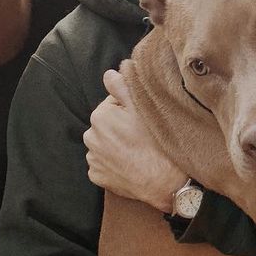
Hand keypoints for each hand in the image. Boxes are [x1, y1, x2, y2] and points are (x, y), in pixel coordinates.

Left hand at [84, 68, 185, 210]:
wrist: (165, 182)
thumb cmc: (156, 143)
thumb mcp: (143, 109)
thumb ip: (122, 87)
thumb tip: (108, 74)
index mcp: (100, 116)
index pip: (113, 104)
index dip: (129, 110)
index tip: (142, 120)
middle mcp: (90, 137)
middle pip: (106, 125)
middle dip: (119, 127)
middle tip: (141, 136)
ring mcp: (93, 158)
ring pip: (103, 144)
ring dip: (115, 145)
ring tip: (136, 150)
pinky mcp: (96, 176)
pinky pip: (102, 164)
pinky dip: (112, 163)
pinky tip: (129, 163)